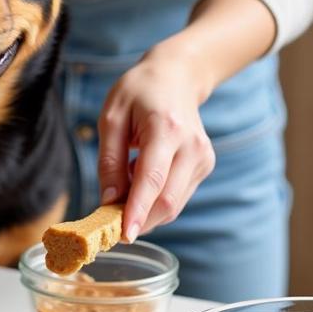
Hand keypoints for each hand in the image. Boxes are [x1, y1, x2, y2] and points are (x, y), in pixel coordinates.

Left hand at [98, 47, 215, 242]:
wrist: (178, 76)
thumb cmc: (139, 92)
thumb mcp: (111, 118)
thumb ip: (109, 161)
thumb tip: (108, 201)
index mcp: (167, 129)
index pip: (152, 180)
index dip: (138, 211)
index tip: (124, 236)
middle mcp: (192, 147)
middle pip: (167, 200)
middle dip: (138, 220)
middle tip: (108, 225)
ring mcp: (203, 158)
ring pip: (173, 204)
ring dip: (145, 210)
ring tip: (124, 185)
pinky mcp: (204, 166)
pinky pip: (176, 196)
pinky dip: (154, 199)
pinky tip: (141, 176)